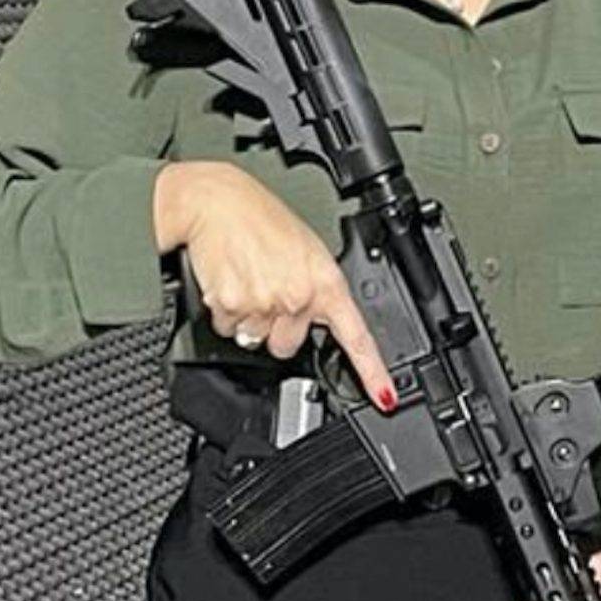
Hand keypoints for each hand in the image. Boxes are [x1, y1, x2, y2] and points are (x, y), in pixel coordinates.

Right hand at [152, 160, 393, 409]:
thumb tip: (316, 321)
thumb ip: (316, 289)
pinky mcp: (232, 307)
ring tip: (248, 281)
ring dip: (249, 320)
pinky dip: (226, 314)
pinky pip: (228, 331)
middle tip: (268, 291)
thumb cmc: (260, 221)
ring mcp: (266, 304)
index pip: (357, 337)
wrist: (216, 202)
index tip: (384, 397)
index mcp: (326, 282)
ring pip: (256, 341)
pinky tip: (230, 282)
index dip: (373, 372)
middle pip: (288, 347)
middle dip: (276, 327)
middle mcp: (299, 297)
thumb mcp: (307, 251)